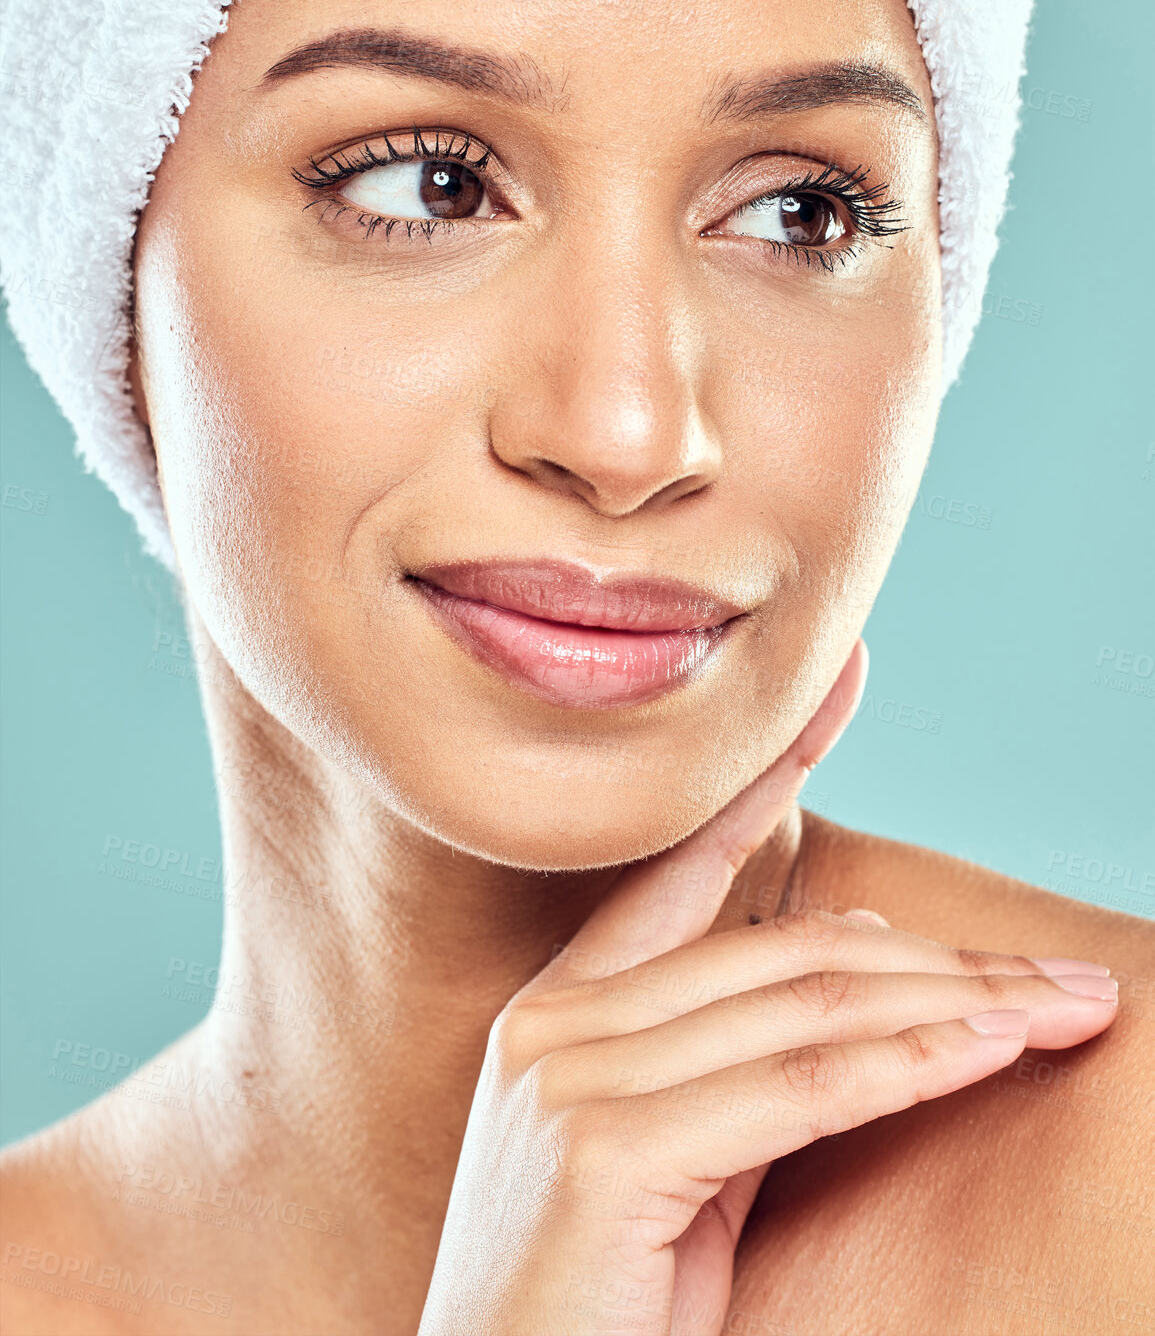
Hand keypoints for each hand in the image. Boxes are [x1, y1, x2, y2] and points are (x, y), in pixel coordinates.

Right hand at [418, 646, 1117, 1335]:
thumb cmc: (587, 1315)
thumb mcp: (668, 1172)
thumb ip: (734, 1071)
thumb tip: (852, 979)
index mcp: (557, 1013)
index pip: (682, 872)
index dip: (767, 783)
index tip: (839, 697)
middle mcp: (558, 1024)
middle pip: (787, 951)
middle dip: (941, 959)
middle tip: (1059, 972)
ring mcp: (573, 1076)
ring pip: (808, 1004)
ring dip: (956, 1004)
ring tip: (1060, 1005)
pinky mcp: (606, 1147)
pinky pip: (802, 1086)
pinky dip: (913, 1062)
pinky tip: (992, 1047)